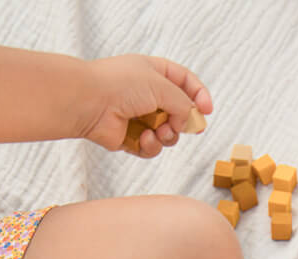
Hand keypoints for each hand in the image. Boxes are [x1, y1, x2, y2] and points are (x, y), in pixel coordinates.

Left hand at [78, 53, 212, 156]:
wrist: (89, 102)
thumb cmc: (120, 85)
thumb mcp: (162, 85)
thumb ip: (183, 103)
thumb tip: (190, 121)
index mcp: (152, 72)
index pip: (184, 82)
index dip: (199, 95)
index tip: (208, 110)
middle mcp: (146, 94)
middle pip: (179, 111)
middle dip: (183, 122)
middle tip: (181, 125)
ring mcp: (138, 116)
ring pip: (168, 133)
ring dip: (168, 135)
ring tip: (159, 131)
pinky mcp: (131, 137)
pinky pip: (152, 148)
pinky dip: (151, 146)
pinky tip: (144, 138)